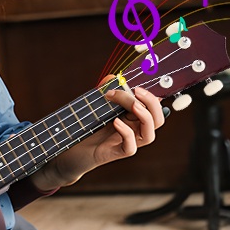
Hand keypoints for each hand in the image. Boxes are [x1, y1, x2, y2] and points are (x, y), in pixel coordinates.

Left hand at [31, 83, 164, 190]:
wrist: (72, 150)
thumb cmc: (87, 127)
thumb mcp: (97, 105)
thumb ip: (105, 90)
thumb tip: (113, 77)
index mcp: (134, 117)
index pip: (154, 106)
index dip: (153, 95)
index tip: (141, 82)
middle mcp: (135, 130)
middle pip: (157, 119)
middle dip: (151, 103)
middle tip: (136, 91)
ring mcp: (128, 142)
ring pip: (149, 134)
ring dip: (144, 117)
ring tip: (132, 104)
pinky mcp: (118, 153)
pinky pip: (131, 147)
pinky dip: (127, 133)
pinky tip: (116, 122)